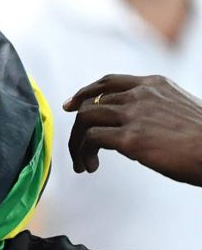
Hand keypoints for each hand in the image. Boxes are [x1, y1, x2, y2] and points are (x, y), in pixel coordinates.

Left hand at [63, 74, 201, 185]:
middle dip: (77, 125)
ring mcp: (134, 114)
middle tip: (75, 145)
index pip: (109, 82)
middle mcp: (141, 94)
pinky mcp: (130, 138)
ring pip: (85, 118)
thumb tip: (129, 126)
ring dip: (76, 142)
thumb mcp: (179, 111)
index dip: (85, 92)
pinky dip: (83, 153)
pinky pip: (90, 139)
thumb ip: (153, 110)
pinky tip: (91, 167)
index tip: (71, 105)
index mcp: (154, 84)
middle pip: (91, 102)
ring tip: (82, 163)